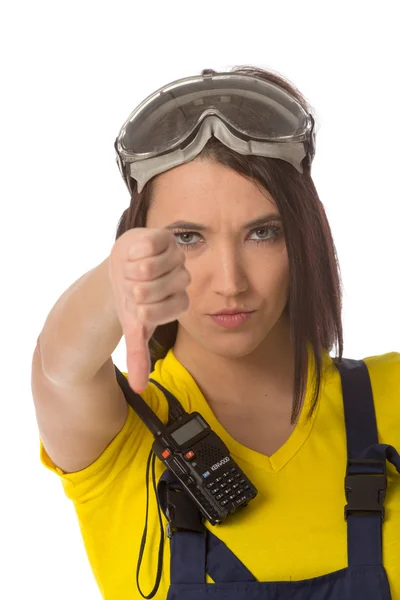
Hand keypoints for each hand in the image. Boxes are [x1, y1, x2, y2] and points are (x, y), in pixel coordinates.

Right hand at [109, 228, 190, 391]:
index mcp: (179, 304)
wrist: (122, 268)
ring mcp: (176, 257)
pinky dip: (133, 252)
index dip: (136, 308)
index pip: (152, 313)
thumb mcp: (134, 328)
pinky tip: (135, 253)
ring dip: (129, 270)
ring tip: (132, 269)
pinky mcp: (165, 237)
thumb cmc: (131, 300)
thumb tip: (139, 389)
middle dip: (129, 289)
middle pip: (147, 290)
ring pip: (147, 268)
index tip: (135, 304)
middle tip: (131, 284)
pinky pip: (148, 247)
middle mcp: (182, 281)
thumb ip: (138, 355)